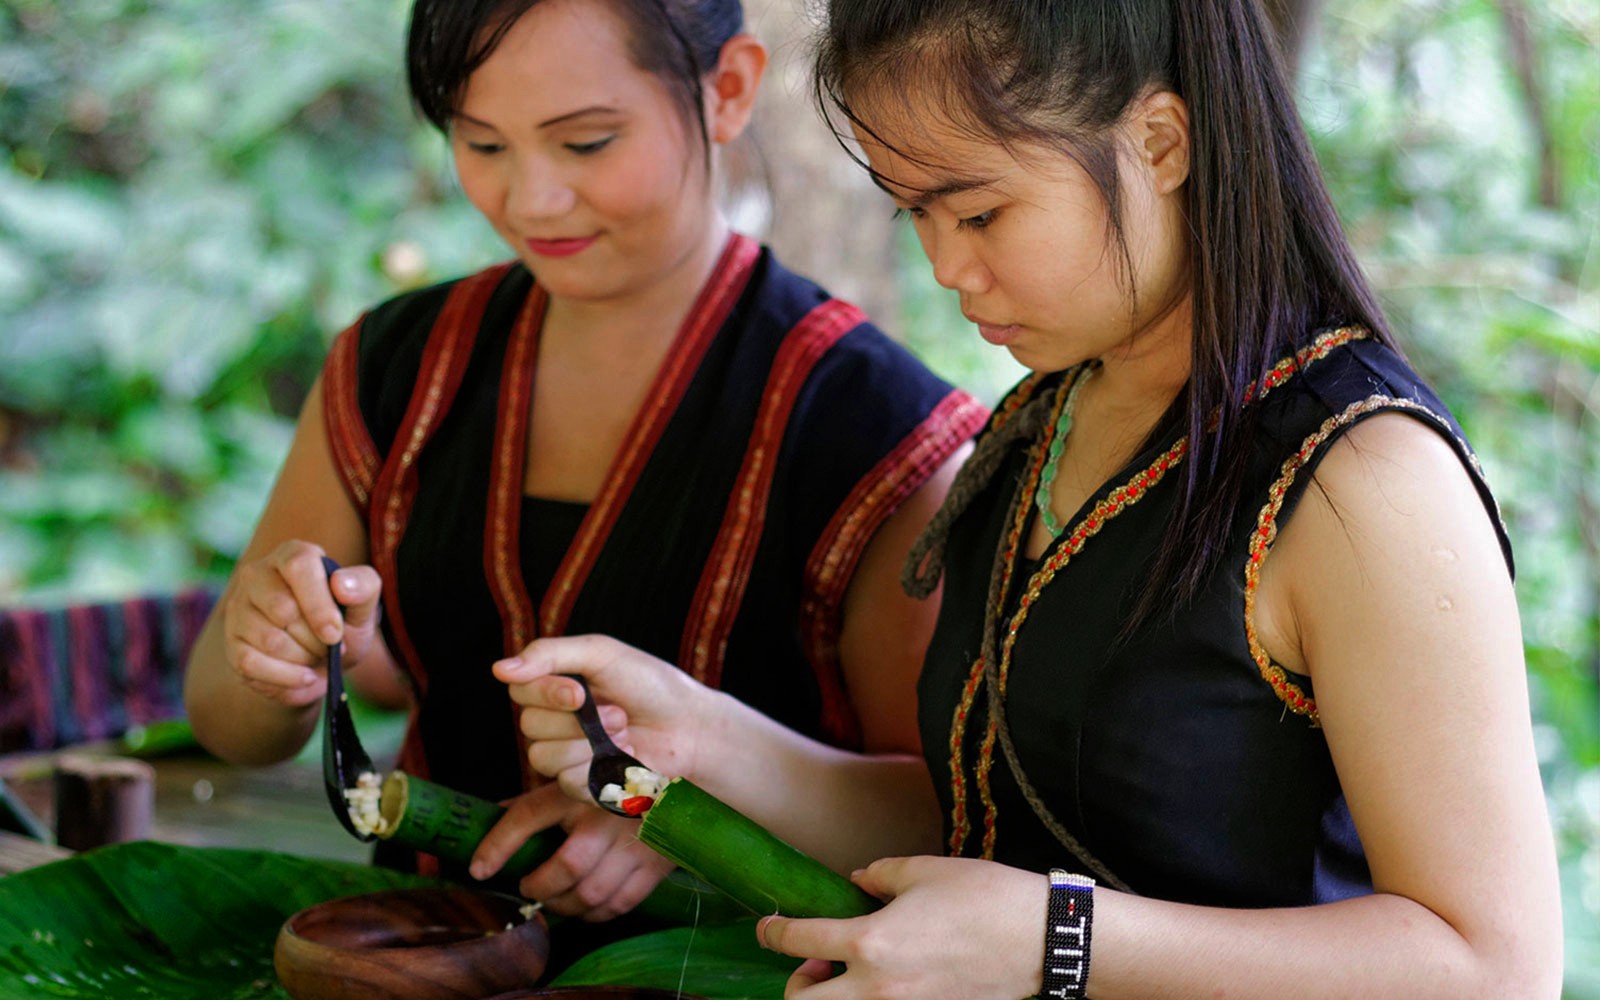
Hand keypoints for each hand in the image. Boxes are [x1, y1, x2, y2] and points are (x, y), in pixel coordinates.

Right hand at [220, 540, 382, 707]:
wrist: (320, 659)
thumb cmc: (341, 622)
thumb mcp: (363, 605)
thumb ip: (363, 587)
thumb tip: (341, 584)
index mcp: (293, 555)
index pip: (299, 567)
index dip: (319, 604)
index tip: (334, 634)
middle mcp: (257, 574)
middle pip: (283, 609)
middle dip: (315, 638)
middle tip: (329, 646)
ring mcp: (238, 607)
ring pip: (269, 640)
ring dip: (302, 658)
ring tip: (315, 656)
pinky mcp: (231, 641)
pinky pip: (251, 664)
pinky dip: (284, 677)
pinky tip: (304, 676)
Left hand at [470, 781, 675, 920]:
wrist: (681, 775)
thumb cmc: (615, 779)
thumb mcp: (575, 780)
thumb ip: (539, 801)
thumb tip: (492, 815)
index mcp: (578, 788)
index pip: (527, 816)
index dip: (497, 846)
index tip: (478, 870)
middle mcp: (605, 814)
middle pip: (565, 867)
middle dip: (539, 887)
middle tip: (529, 887)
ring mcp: (634, 841)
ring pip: (591, 893)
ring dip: (565, 906)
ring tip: (556, 901)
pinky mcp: (655, 863)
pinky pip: (620, 903)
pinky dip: (596, 913)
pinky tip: (587, 906)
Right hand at [493, 635, 717, 801]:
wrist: (691, 726)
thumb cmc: (651, 685)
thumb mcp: (602, 654)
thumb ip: (550, 655)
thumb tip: (499, 669)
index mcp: (555, 687)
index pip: (519, 690)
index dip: (545, 694)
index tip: (580, 693)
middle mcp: (555, 723)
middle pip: (529, 727)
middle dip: (577, 721)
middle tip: (618, 712)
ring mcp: (567, 757)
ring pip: (543, 758)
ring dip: (589, 745)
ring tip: (625, 733)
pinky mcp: (584, 787)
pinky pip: (567, 783)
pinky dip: (601, 769)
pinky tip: (627, 757)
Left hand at [756, 856, 1045, 999]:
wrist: (1040, 940)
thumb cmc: (984, 898)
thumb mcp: (924, 871)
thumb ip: (880, 876)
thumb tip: (856, 882)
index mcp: (871, 942)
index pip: (799, 941)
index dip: (773, 933)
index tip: (765, 928)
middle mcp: (878, 987)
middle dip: (797, 984)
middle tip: (814, 962)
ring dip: (833, 996)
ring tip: (849, 971)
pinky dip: (871, 998)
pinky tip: (888, 976)